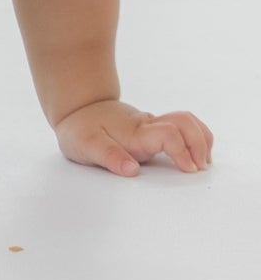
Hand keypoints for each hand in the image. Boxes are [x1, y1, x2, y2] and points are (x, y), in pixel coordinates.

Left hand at [54, 99, 213, 175]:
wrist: (76, 109)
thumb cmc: (80, 129)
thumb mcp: (85, 145)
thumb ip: (109, 156)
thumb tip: (132, 170)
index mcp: (135, 133)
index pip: (168, 133)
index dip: (182, 151)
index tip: (189, 169)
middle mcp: (147, 126)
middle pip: (185, 121)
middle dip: (200, 142)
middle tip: (201, 167)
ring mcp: (151, 125)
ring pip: (186, 121)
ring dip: (200, 139)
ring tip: (202, 162)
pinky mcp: (151, 128)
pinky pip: (180, 127)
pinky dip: (193, 138)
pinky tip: (193, 155)